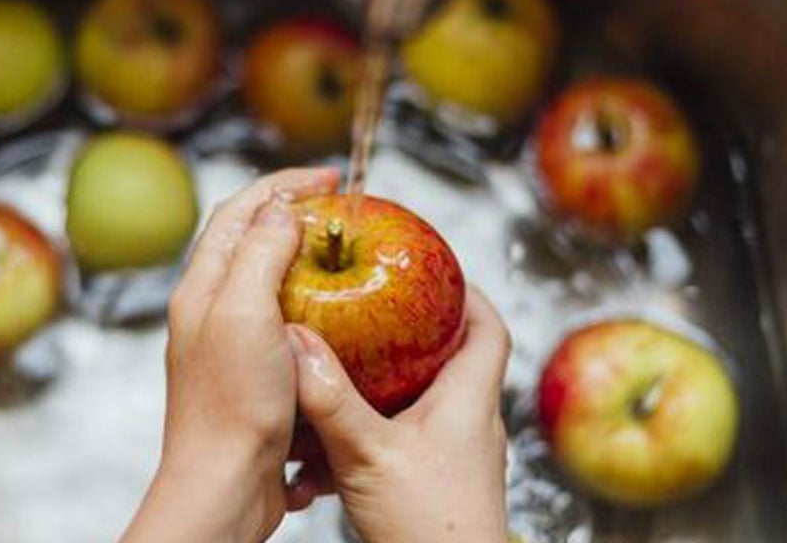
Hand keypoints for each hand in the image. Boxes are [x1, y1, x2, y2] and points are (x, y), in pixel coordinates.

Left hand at [121, 167, 340, 542]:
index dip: (282, 185)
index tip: (328, 178)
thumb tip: (279, 208)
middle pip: (251, 242)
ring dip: (305, 261)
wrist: (223, 486)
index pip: (238, 212)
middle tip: (340, 209)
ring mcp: (232, 346)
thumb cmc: (231, 405)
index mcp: (203, 288)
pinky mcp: (254, 379)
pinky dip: (314, 310)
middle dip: (294, 215)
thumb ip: (259, 254)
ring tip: (345, 256)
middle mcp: (212, 312)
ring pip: (269, 284)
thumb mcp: (244, 313)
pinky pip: (286, 328)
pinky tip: (342, 321)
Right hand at [285, 288, 510, 542]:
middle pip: (450, 358)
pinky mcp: (432, 484)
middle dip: (410, 333)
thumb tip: (297, 344)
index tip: (435, 270)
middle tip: (371, 310)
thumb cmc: (431, 529)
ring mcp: (453, 457)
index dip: (467, 292)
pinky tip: (327, 444)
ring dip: (383, 385)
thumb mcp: (369, 454)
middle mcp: (469, 424)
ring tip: (342, 368)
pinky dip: (368, 432)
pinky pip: (402, 441)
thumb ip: (331, 399)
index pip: (489, 327)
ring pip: (420, 401)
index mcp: (469, 402)